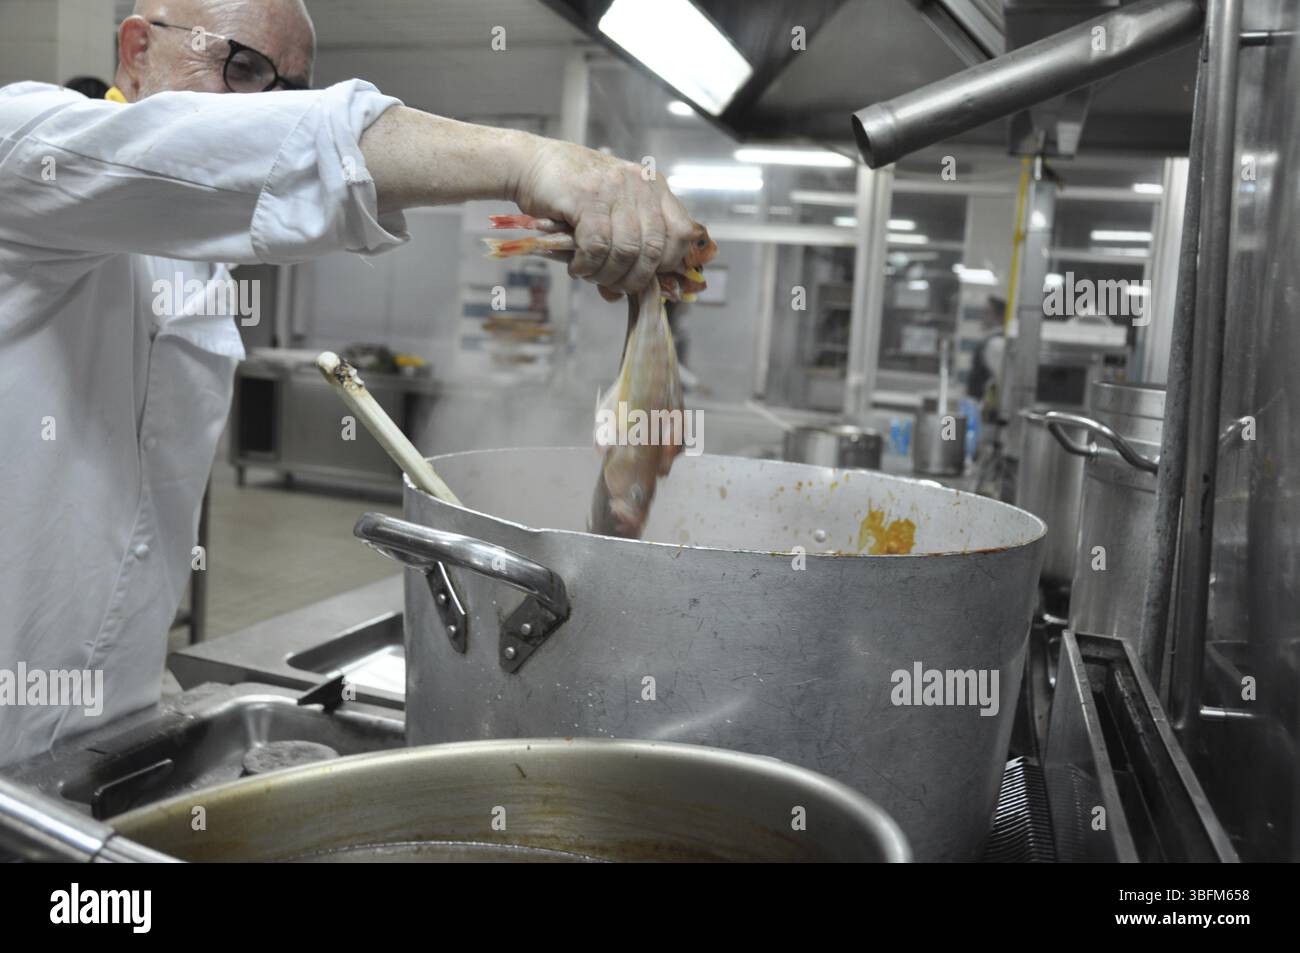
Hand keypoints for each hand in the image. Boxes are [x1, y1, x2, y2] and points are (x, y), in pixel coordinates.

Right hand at [510, 137, 694, 295]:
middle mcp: (640, 185)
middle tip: (612, 285)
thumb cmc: (571, 194)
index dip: (668, 263)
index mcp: (654, 188)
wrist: (530, 164)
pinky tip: (576, 266)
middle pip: (654, 249)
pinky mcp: (587, 197)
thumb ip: (627, 246)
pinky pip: (597, 246)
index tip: (646, 276)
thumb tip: (625, 293)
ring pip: (626, 251)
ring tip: (589, 274)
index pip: (683, 233)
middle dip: (634, 278)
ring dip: (606, 274)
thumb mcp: (610, 213)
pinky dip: (586, 266)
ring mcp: (615, 189)